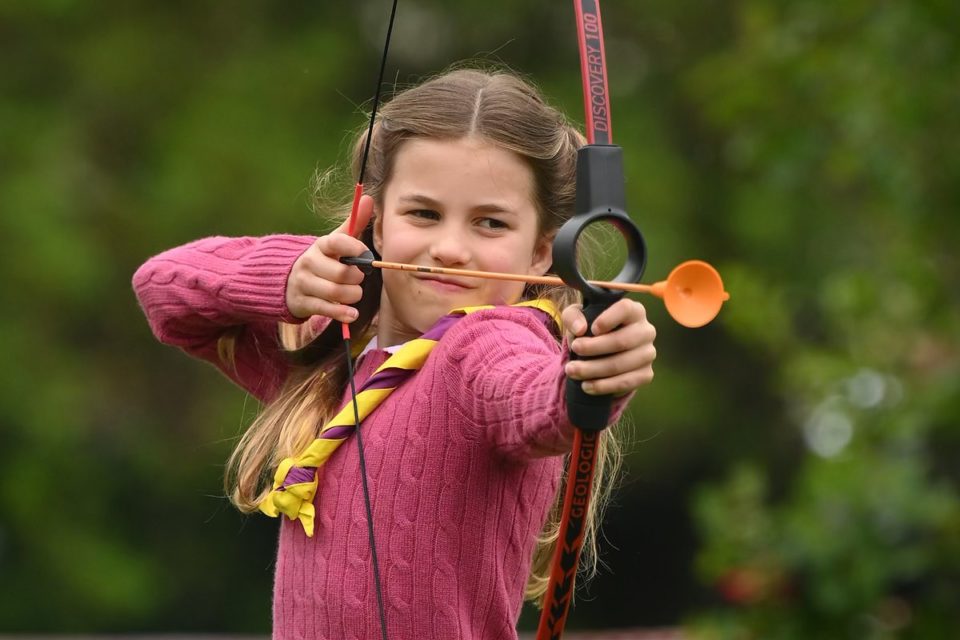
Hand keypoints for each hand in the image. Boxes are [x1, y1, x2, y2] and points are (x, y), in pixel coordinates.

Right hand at [285, 195, 374, 322]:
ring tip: (355, 294)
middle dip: (357, 278)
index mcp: (320, 245)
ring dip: (353, 296)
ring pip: (336, 292)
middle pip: (341, 273)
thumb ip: (353, 224)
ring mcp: (304, 284)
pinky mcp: (303, 303)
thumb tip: (369, 198)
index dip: (354, 248)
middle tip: (359, 278)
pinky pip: (326, 310)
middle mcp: (309, 263)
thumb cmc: (321, 260)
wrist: (286, 280)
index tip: (365, 254)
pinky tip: (352, 313)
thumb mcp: (334, 242)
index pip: (337, 242)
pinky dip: (343, 313)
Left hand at [562, 298, 656, 395]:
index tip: (591, 329)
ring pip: (620, 364)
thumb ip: (573, 317)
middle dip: (593, 348)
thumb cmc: (590, 329)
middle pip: (622, 341)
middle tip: (573, 350)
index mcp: (634, 311)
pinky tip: (586, 385)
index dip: (608, 319)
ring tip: (572, 371)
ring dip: (593, 369)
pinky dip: (603, 386)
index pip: (625, 309)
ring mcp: (648, 354)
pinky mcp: (646, 374)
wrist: (601, 354)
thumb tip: (580, 329)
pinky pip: (625, 383)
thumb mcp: (577, 318)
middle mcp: (646, 331)